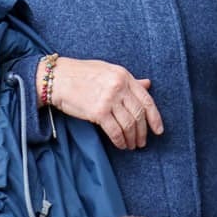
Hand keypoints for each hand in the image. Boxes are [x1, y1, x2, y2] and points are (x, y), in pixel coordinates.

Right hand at [44, 56, 162, 149]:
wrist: (58, 78)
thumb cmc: (82, 74)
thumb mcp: (108, 71)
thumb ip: (129, 80)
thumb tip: (147, 84)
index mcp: (124, 75)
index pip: (147, 99)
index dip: (155, 118)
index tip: (158, 130)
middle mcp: (119, 87)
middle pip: (139, 114)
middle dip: (142, 132)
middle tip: (142, 142)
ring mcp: (109, 99)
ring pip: (129, 124)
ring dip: (132, 138)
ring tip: (132, 145)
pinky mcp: (98, 112)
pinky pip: (115, 131)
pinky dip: (120, 140)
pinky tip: (121, 145)